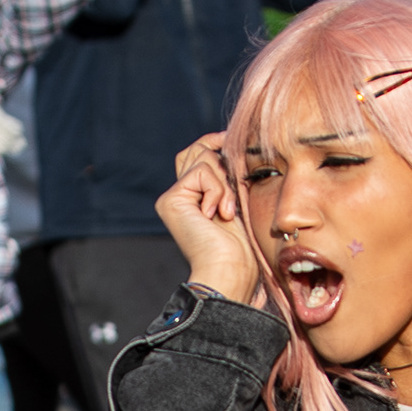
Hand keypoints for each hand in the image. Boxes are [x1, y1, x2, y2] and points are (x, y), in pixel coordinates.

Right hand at [156, 131, 259, 302]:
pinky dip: (218, 190)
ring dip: (224, 183)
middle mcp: (178, 196)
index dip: (213, 142)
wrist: (230, 270)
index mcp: (193, 197)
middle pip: (196, 151)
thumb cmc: (241, 245)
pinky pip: (202, 171)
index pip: (197, 155)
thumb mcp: (238, 201)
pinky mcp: (170, 200)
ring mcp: (172, 198)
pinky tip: (218, 214)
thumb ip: (227, 176)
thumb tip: (229, 142)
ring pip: (202, 158)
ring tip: (227, 211)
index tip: (232, 140)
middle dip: (221, 161)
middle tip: (234, 189)